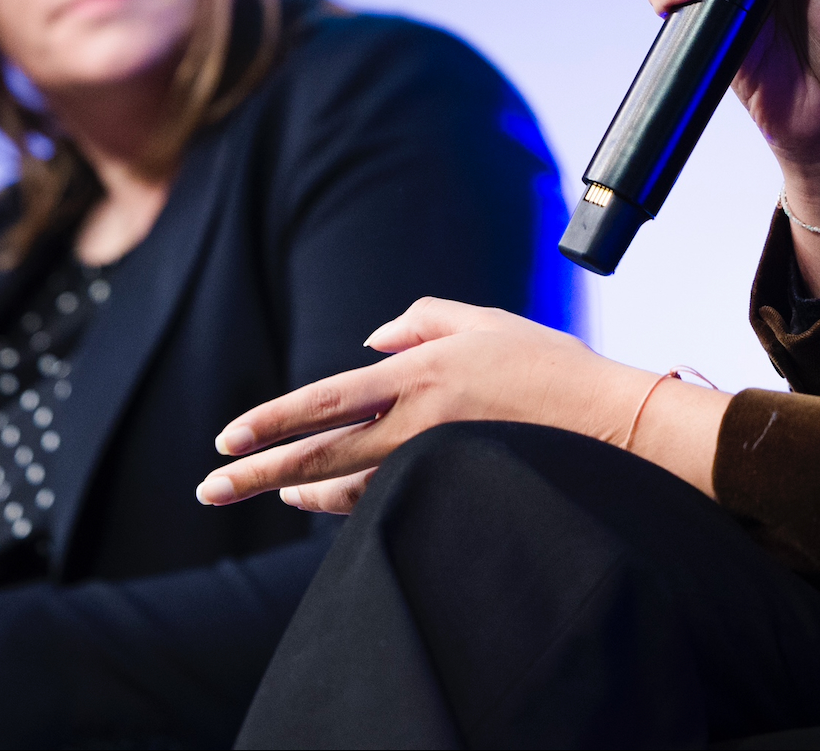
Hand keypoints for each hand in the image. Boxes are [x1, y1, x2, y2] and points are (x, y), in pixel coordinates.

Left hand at [195, 300, 727, 512]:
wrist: (610, 423)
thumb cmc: (546, 364)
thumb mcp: (480, 320)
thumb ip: (421, 320)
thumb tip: (372, 340)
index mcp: (418, 375)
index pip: (325, 403)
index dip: (272, 423)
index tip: (226, 440)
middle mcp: (417, 423)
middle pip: (321, 456)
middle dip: (258, 475)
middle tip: (208, 489)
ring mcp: (434, 461)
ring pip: (348, 486)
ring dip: (302, 491)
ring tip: (265, 489)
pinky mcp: (452, 484)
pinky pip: (386, 498)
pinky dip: (347, 499)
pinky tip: (320, 498)